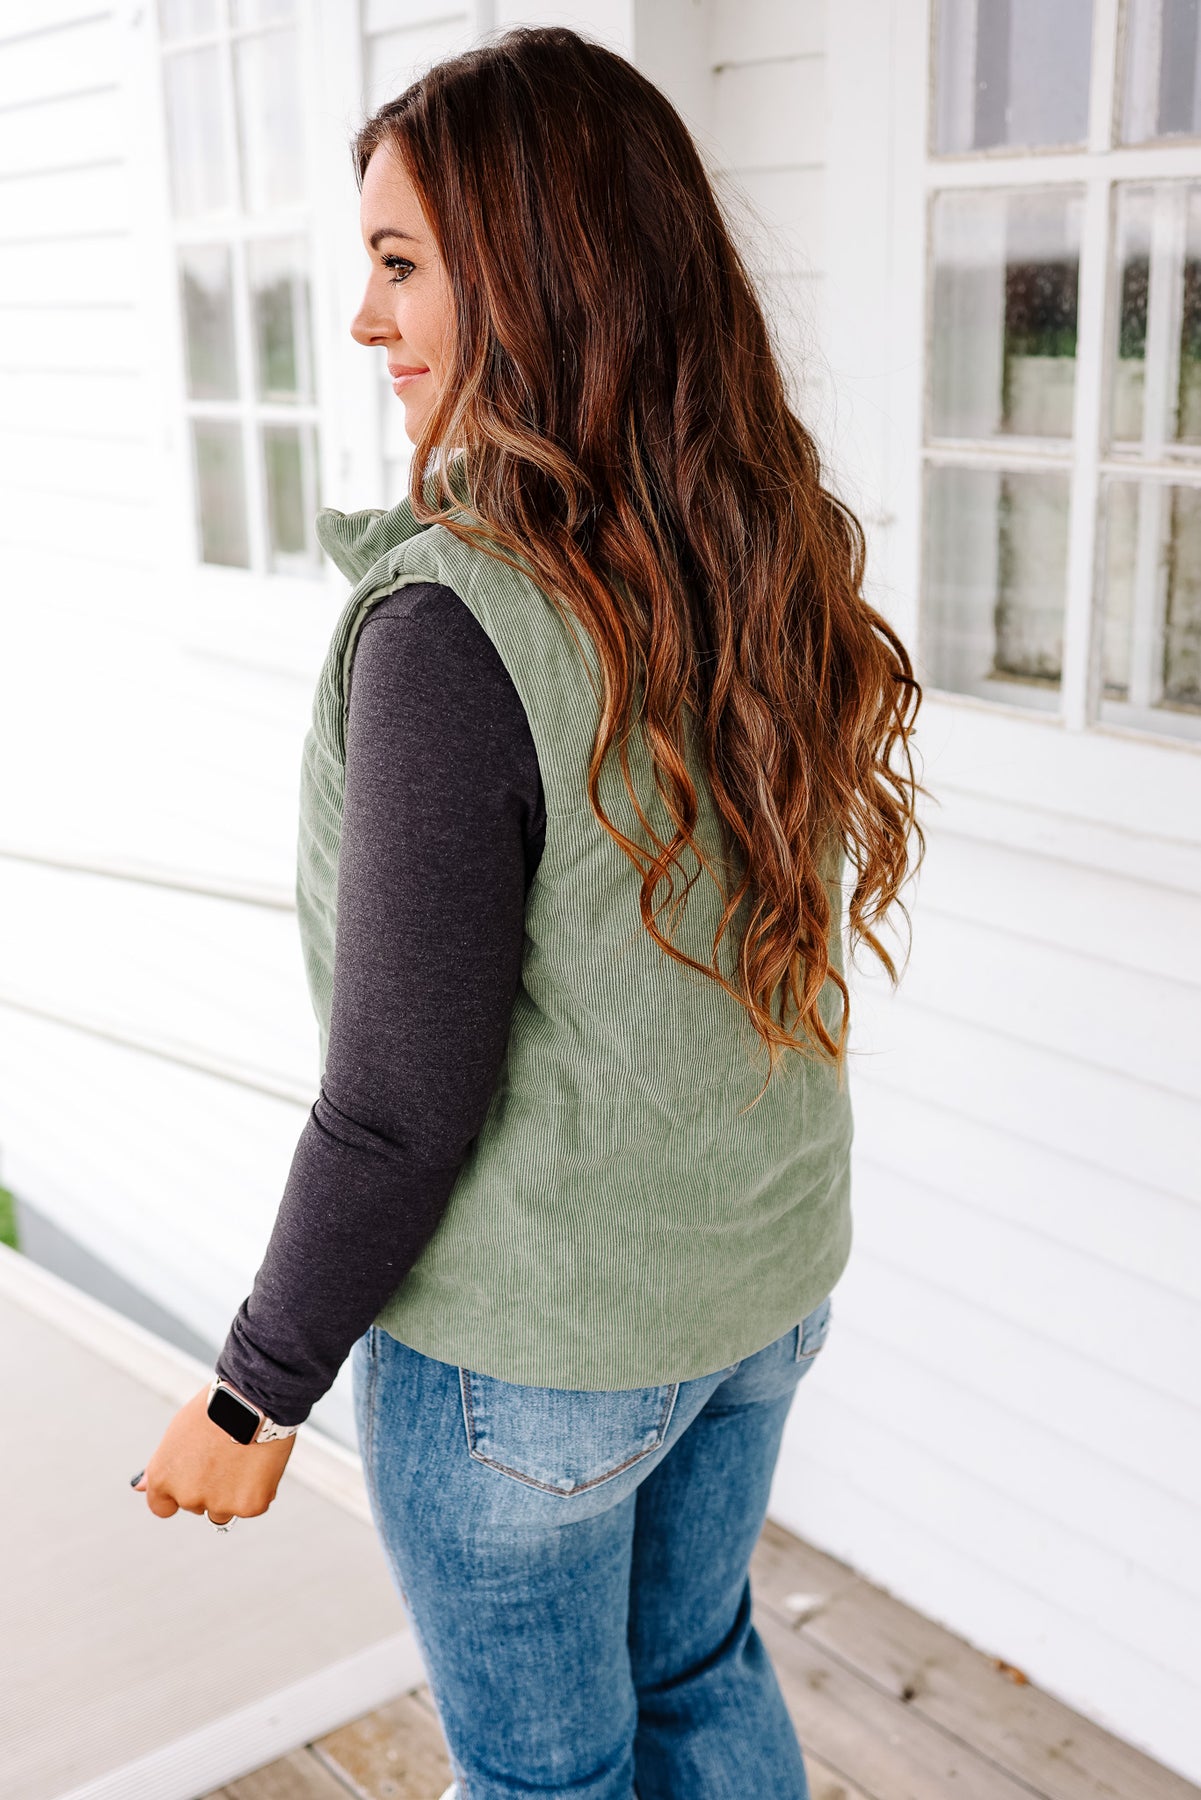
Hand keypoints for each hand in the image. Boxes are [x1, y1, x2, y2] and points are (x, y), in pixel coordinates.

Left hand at [132, 1384, 296, 1523]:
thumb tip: (139, 1486)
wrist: (254, 1397)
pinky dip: (259, 1489)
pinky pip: (253, 1504)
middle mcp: (187, 1496)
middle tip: (226, 1455)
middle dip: (210, 1487)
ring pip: (226, 1509)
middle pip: (198, 1505)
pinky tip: (261, 1461)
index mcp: (164, 1478)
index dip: (178, 1493)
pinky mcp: (249, 1505)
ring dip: (234, 1492)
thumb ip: (160, 1465)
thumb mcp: (177, 1432)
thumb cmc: (216, 1408)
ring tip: (244, 1457)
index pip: (162, 1507)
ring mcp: (219, 1504)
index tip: (194, 1479)